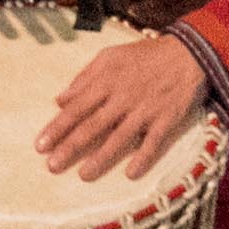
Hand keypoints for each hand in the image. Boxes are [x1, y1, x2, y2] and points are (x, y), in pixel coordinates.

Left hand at [37, 32, 205, 178]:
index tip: (40, 146)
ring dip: (101, 158)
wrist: (187, 53)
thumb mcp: (109, 57)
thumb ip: (84, 78)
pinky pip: (153, 142)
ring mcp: (145, 110)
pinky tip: (131, 174)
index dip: (57, 128)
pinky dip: (143, 158)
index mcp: (106, 81)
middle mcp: (123, 98)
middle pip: (93, 126)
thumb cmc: (144, 56)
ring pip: (119, 138)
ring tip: (84, 175)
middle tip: (52, 166)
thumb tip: (60, 99)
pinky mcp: (167, 119)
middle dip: (71, 147)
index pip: (76, 108)